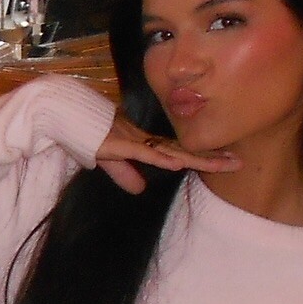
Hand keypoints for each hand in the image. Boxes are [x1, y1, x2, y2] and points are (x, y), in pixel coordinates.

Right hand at [95, 111, 241, 194]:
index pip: (177, 152)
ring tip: (222, 164)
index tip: (224, 161)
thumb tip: (139, 190)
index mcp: (142, 143)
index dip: (200, 157)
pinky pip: (144, 152)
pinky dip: (161, 159)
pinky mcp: (118, 143)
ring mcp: (133, 140)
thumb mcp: (106, 160)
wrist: (65, 114)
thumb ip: (123, 173)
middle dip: (210, 158)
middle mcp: (144, 139)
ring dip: (196, 159)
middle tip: (238, 162)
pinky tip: (178, 164)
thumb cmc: (84, 132)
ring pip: (171, 152)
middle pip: (182, 151)